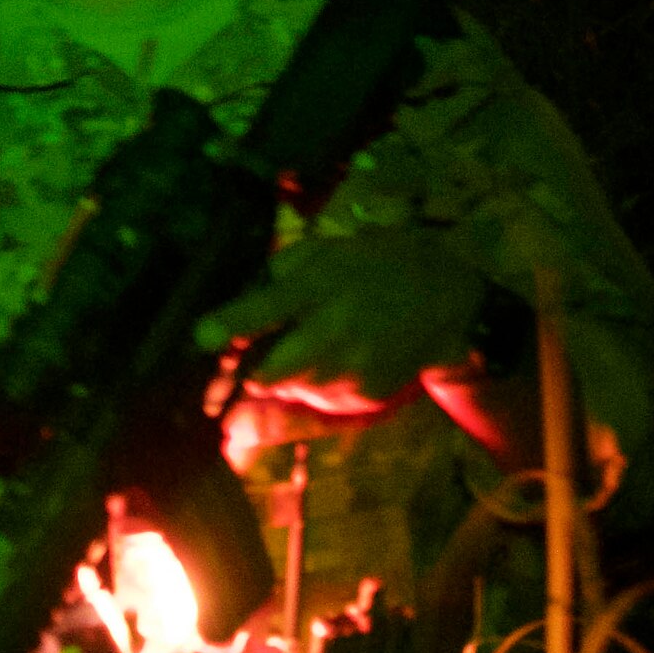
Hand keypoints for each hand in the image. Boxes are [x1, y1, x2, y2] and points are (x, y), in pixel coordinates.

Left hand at [193, 226, 485, 413]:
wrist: (449, 298)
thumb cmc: (373, 265)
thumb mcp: (327, 251)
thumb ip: (278, 276)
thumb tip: (237, 313)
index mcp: (322, 285)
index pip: (267, 307)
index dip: (230, 325)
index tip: (203, 338)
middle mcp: (337, 330)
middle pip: (267, 374)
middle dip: (250, 371)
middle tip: (254, 358)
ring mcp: (354, 369)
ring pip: (288, 391)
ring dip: (285, 376)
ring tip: (315, 345)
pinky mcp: (366, 396)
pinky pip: (317, 401)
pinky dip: (315, 386)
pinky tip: (341, 358)